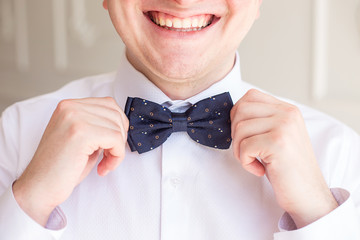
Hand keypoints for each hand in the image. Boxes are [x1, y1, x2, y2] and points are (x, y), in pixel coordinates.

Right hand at [13, 97, 128, 225]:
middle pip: (116, 114)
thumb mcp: (80, 138)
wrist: (38, 187)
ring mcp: (75, 118)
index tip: (111, 145)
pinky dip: (116, 157)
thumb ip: (97, 125)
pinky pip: (116, 140)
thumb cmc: (60, 167)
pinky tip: (103, 168)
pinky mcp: (81, 133)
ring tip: (105, 163)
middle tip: (109, 156)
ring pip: (118, 127)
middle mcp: (70, 107)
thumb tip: (123, 124)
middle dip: (120, 138)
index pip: (109, 104)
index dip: (117, 126)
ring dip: (118, 149)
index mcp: (69, 105)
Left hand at [231, 89, 337, 227]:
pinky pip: (244, 147)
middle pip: (240, 110)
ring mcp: (284, 127)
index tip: (244, 134)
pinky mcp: (277, 143)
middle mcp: (288, 113)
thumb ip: (262, 120)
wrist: (307, 194)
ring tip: (254, 161)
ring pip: (239, 129)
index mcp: (287, 109)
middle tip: (247, 151)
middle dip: (235, 133)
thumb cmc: (286, 168)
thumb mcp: (277, 136)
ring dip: (240, 150)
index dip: (238, 115)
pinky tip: (259, 169)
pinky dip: (245, 162)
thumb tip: (233, 113)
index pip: (250, 96)